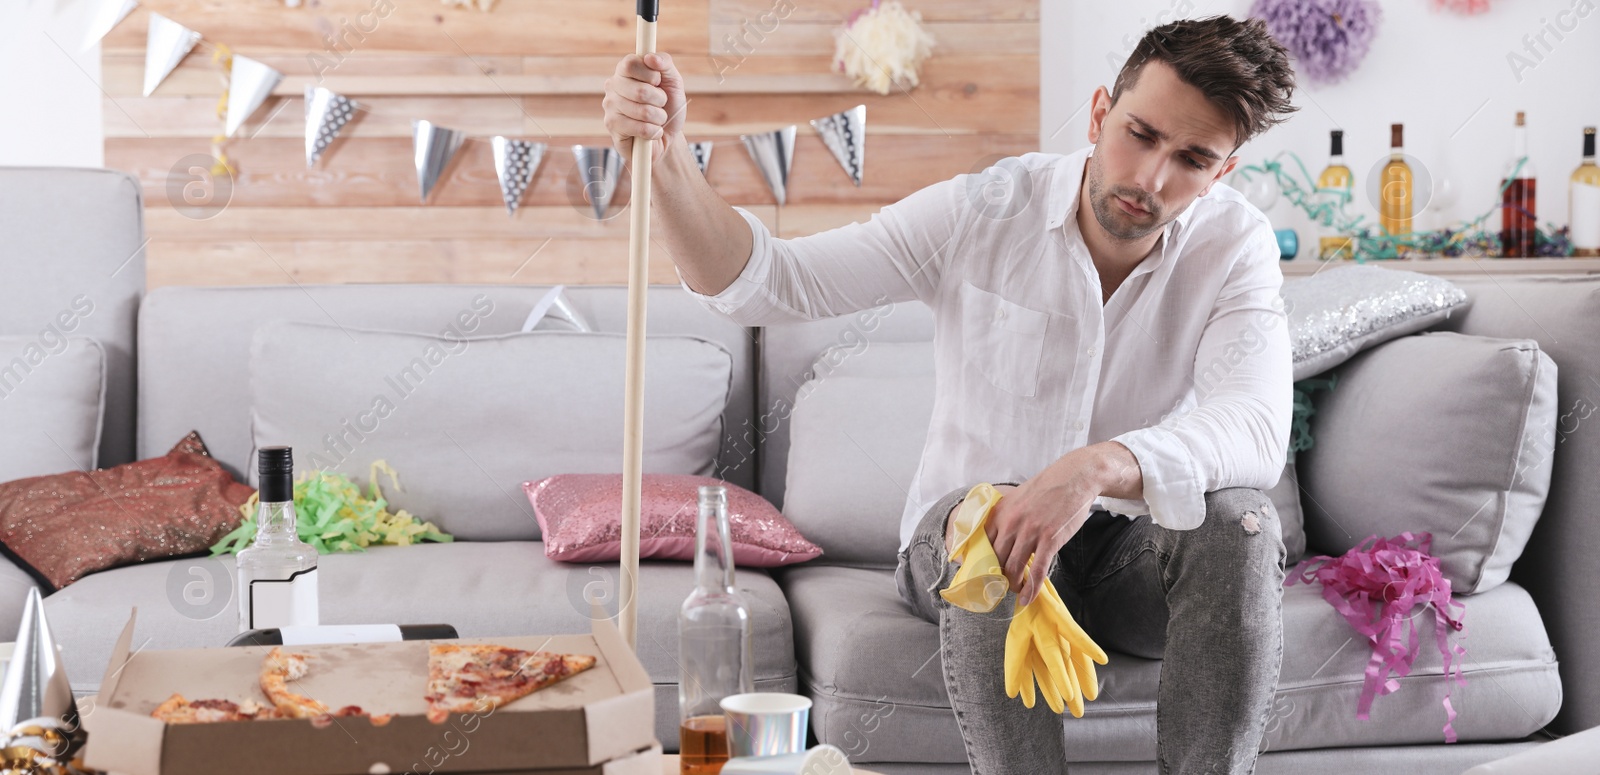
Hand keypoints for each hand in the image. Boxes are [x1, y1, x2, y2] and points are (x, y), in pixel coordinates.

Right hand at [602, 52, 686, 164]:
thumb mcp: (674, 81)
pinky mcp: (612, 126)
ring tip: (657, 119)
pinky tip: (652, 132)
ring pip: (643, 112)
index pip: (631, 64)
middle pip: (640, 91)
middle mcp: (612, 86)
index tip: (658, 82)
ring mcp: (609, 106)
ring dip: (659, 118)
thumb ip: (665, 63)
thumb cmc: (669, 106)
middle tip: (660, 104)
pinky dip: (654, 132)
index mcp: (625, 70)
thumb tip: (650, 57)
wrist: (668, 136)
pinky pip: (641, 129)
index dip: (650, 75)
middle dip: (660, 101)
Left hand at [986, 450, 1102, 607]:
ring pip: (1013, 567)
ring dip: (1012, 584)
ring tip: (1015, 590)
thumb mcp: (1017, 497)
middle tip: (1000, 585)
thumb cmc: (1046, 488)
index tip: (982, 573)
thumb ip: (1005, 516)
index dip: (980, 562)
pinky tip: (1027, 598)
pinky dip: (1031, 588)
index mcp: (1000, 512)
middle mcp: (1011, 523)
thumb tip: (995, 538)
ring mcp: (1030, 532)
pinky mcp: (1050, 540)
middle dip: (996, 576)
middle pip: (995, 559)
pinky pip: (1037, 570)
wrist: (1074, 477)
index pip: (982, 543)